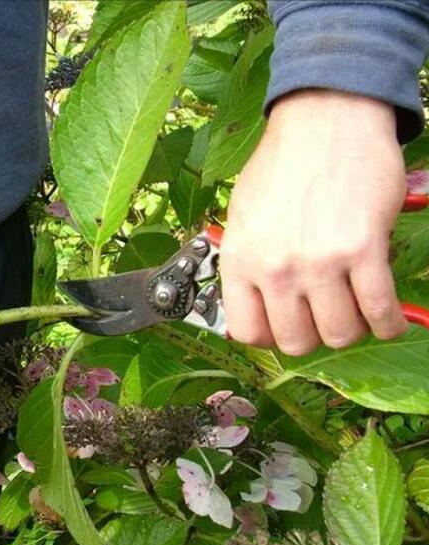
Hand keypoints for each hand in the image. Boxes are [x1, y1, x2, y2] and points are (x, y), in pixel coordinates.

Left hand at [221, 89, 407, 354]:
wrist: (325, 118)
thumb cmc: (284, 163)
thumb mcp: (243, 215)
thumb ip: (248, 260)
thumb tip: (256, 302)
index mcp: (240, 259)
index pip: (247, 332)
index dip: (270, 337)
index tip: (285, 328)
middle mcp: (275, 267)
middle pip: (296, 341)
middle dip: (314, 336)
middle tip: (325, 317)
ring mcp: (319, 262)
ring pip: (340, 333)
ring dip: (353, 330)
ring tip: (356, 311)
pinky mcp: (363, 250)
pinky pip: (379, 311)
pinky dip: (388, 324)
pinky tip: (388, 319)